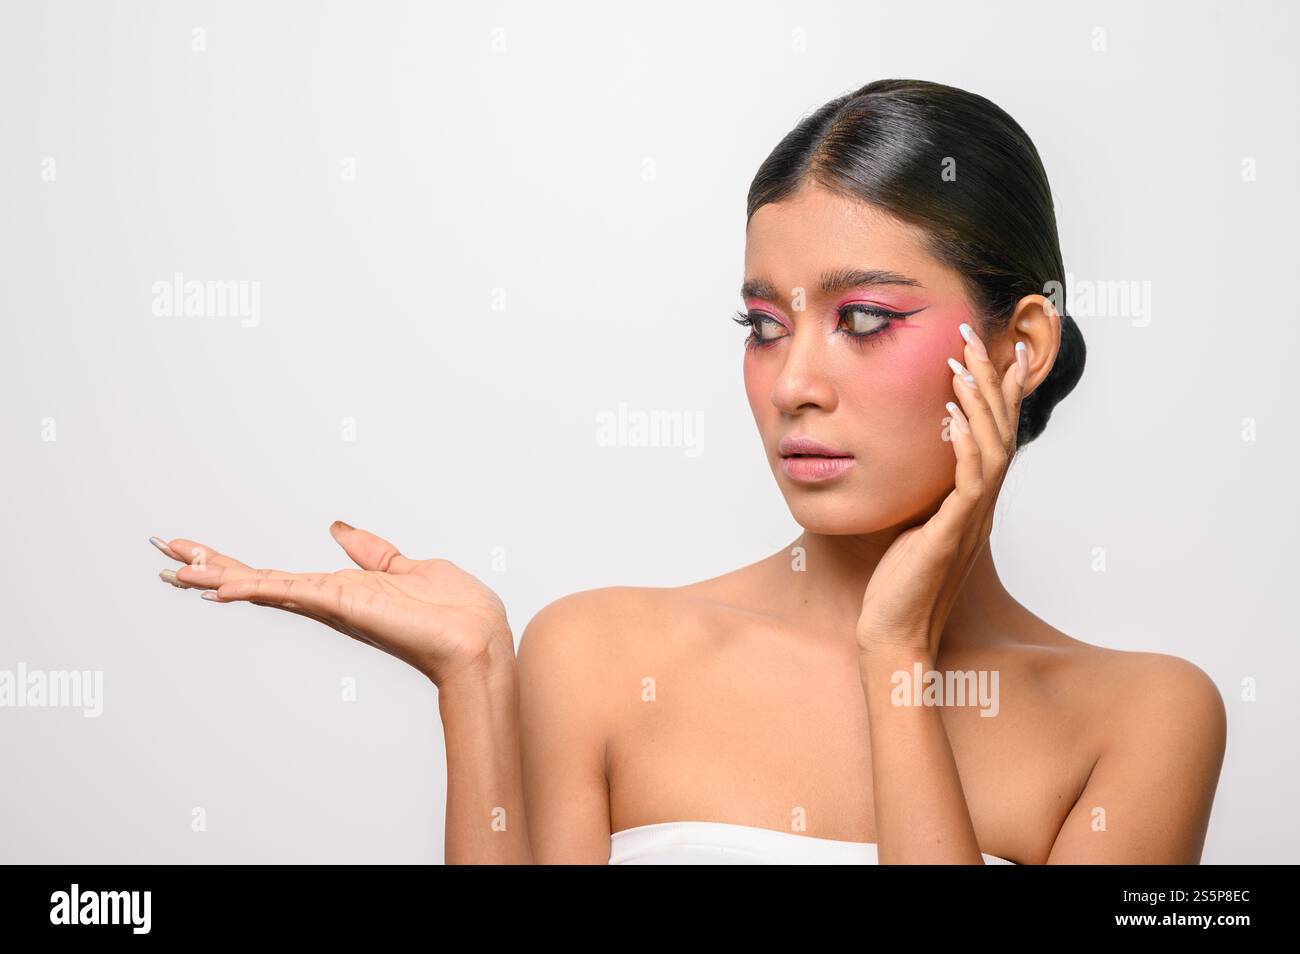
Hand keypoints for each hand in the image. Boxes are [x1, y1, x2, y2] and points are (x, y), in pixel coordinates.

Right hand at [151, 521, 513, 688]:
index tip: (203, 551)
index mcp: (344, 588)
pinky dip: (257, 585)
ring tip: (177, 566)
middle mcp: (332, 597)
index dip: (242, 564)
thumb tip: (342, 529)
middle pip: (262, 579)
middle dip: (214, 567)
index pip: (282, 574)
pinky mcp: (344, 603)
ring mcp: (334, 602)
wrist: (476, 636)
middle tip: (168, 554)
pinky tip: (224, 584)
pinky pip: (292, 590)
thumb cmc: (453, 611)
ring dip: (221, 574)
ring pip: (266, 584)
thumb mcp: (408, 566)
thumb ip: (372, 551)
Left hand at [856, 322, 1027, 659]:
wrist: (892, 631)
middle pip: (1001, 433)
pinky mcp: (950, 534)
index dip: (1003, 394)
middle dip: (992, 383)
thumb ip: (922, 491)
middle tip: (979, 339)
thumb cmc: (897, 581)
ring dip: (979, 403)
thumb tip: (913, 456)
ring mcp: (970, 520)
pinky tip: (952, 415)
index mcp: (973, 501)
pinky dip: (963, 445)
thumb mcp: (912, 522)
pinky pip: (968, 482)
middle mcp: (980, 507)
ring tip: (964, 364)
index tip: (1002, 351)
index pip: (997, 435)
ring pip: (991, 450)